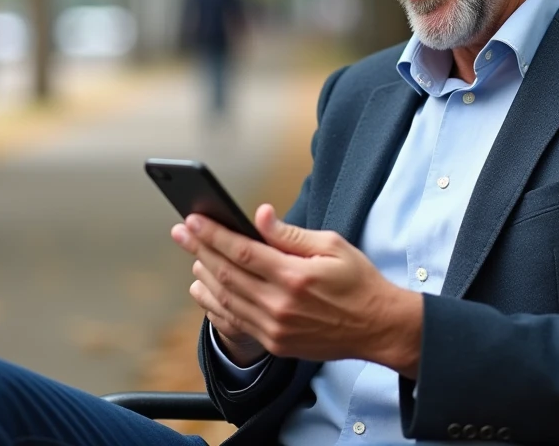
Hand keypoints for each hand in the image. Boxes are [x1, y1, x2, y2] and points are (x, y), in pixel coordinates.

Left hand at [171, 204, 422, 377]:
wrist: (378, 327)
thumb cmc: (358, 282)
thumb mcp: (332, 246)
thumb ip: (291, 234)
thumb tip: (261, 215)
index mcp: (295, 277)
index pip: (242, 251)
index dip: (213, 234)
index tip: (193, 218)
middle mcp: (280, 305)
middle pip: (227, 273)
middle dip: (199, 248)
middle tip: (181, 230)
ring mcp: (275, 328)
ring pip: (226, 299)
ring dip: (205, 274)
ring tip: (193, 254)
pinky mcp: (275, 343)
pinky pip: (235, 321)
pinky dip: (215, 303)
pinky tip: (205, 287)